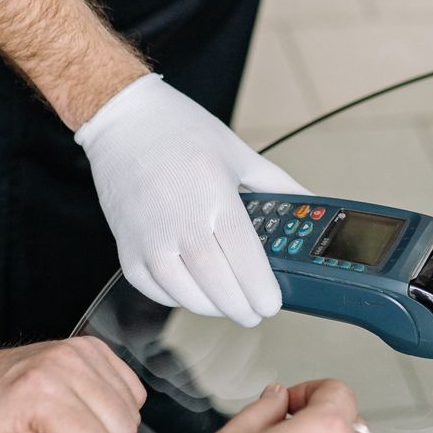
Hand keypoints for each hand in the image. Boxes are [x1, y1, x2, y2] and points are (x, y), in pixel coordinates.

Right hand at [75, 74, 308, 325]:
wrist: (124, 120)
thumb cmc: (180, 130)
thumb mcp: (238, 152)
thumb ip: (276, 185)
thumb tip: (308, 202)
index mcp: (213, 193)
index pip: (243, 254)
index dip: (260, 287)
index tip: (272, 303)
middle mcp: (179, 218)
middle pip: (216, 281)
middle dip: (240, 306)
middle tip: (255, 313)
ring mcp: (148, 235)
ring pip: (183, 292)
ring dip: (210, 307)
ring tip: (228, 307)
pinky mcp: (126, 245)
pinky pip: (152, 287)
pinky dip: (175, 298)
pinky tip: (192, 295)